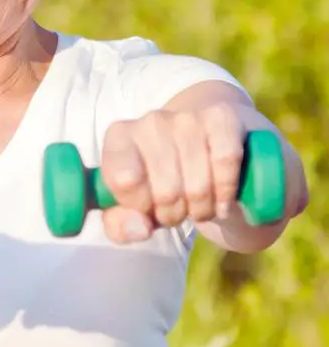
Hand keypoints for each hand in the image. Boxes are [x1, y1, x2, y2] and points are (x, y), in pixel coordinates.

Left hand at [99, 103, 245, 244]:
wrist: (204, 138)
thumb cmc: (161, 178)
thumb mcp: (132, 206)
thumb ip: (121, 224)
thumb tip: (140, 228)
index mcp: (119, 138)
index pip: (124, 181)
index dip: (140, 206)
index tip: (147, 206)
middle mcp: (150, 122)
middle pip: (165, 191)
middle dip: (174, 214)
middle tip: (177, 209)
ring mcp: (186, 118)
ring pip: (198, 186)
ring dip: (202, 209)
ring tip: (199, 204)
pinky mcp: (221, 118)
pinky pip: (226, 164)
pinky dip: (226, 192)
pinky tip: (222, 197)